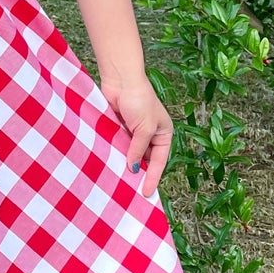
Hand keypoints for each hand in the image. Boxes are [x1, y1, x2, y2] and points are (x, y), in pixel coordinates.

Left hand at [101, 76, 173, 197]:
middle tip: (132, 193)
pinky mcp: (119, 128)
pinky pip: (118, 146)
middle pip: (145, 159)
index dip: (153, 178)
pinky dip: (115, 155)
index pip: (159, 161)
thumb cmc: (139, 100)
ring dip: (125, 165)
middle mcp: (150, 134)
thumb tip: (132, 168)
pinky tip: (110, 166)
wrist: (120, 79)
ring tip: (119, 184)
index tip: (147, 193)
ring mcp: (134, 132)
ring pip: (130, 154)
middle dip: (139, 174)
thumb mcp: (144, 128)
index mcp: (163, 133)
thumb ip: (138, 149)